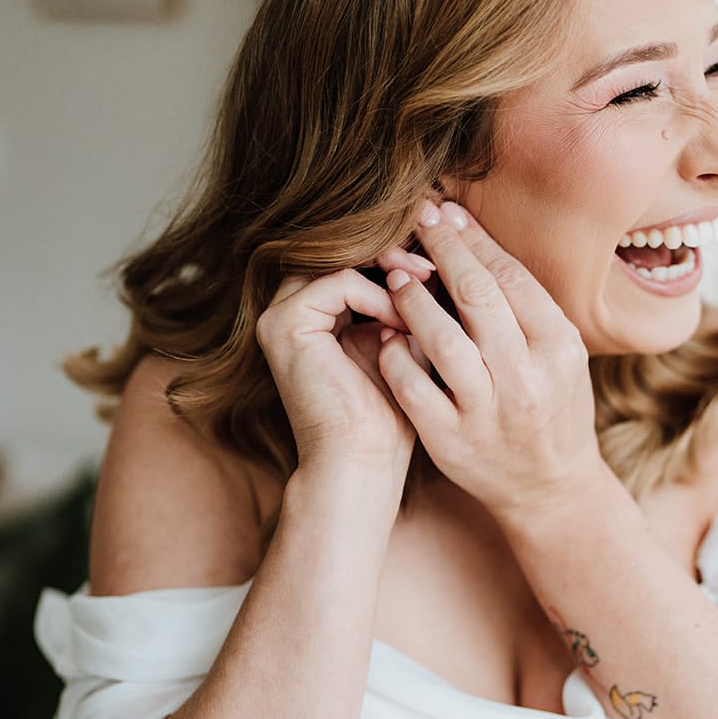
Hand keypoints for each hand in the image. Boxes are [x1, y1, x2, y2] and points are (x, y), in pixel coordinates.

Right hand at [255, 264, 432, 484]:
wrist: (363, 463)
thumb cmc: (388, 416)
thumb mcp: (401, 344)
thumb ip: (407, 303)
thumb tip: (433, 255)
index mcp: (313, 317)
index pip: (354, 262)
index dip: (395, 257)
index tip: (438, 266)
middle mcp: (288, 312)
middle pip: (341, 254)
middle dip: (392, 254)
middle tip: (433, 265)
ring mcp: (280, 316)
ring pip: (340, 262)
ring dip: (390, 272)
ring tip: (426, 288)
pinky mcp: (284, 325)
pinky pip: (338, 282)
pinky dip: (378, 296)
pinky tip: (402, 322)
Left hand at [373, 200, 605, 522]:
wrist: (550, 490)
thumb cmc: (552, 407)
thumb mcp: (558, 353)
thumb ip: (523, 303)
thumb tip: (471, 237)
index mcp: (559, 347)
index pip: (510, 277)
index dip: (471, 239)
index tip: (443, 213)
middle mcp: (527, 378)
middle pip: (477, 297)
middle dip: (440, 251)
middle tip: (413, 223)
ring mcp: (488, 413)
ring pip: (442, 341)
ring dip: (412, 300)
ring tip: (394, 275)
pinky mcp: (451, 441)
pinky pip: (413, 387)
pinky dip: (394, 355)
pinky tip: (383, 333)